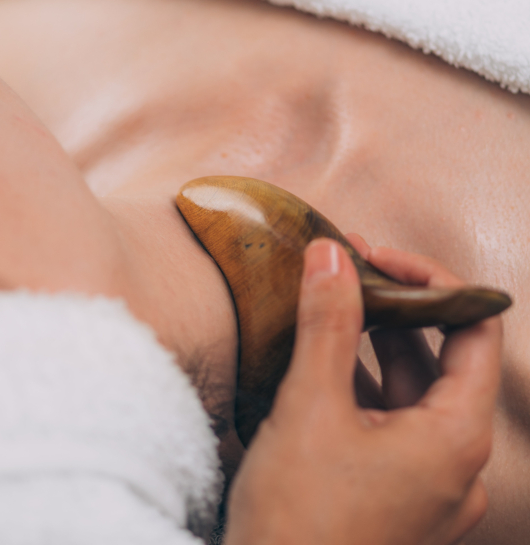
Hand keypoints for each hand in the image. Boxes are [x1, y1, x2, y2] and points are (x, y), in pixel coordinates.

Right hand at [222, 238, 501, 544]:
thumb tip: (332, 255)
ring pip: (407, 398)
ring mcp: (428, 490)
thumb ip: (326, 324)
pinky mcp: (396, 503)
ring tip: (321, 317)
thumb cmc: (299, 518)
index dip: (430, 281)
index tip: (374, 258)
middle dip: (387, 313)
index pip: (475, 329)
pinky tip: (317, 377)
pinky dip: (358, 396)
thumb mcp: (309, 407)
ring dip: (367, 353)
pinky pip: (388, 432)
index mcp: (456, 437)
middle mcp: (457, 465)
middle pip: (437, 362)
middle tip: (338, 276)